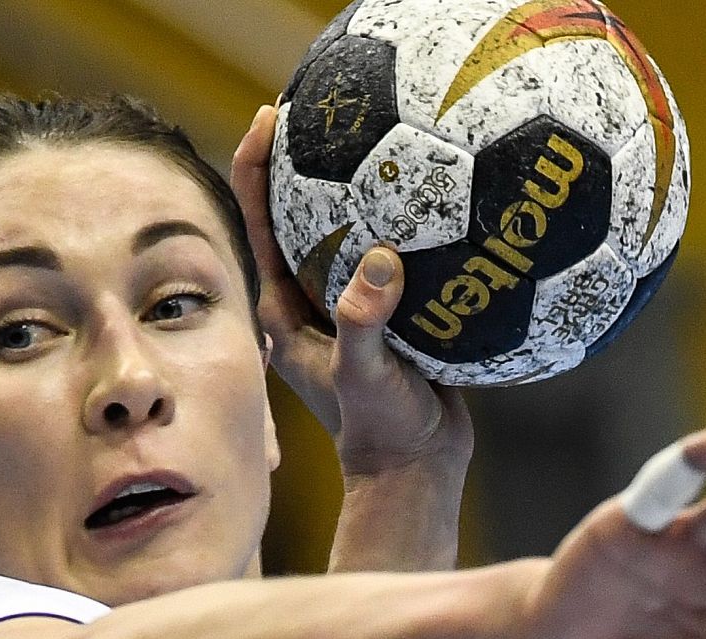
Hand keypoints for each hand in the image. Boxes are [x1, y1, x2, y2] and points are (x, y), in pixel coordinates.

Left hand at [229, 105, 471, 477]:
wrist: (415, 468)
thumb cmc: (380, 430)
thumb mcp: (366, 377)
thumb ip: (365, 323)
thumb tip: (381, 264)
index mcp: (284, 308)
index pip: (259, 221)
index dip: (260, 164)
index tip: (273, 115)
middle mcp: (310, 299)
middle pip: (300, 212)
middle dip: (307, 157)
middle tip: (331, 103)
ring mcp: (349, 305)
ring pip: (348, 230)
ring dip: (363, 185)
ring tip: (389, 131)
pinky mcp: (389, 312)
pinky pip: (397, 254)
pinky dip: (411, 224)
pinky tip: (446, 194)